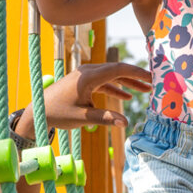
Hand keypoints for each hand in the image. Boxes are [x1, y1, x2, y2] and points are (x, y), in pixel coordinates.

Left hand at [30, 62, 149, 132]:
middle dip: (136, 77)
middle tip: (153, 83)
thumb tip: (125, 123)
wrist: (38, 111)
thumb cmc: (58, 114)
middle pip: (117, 70)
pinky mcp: (82, 82)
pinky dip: (115, 88)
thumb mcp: (83, 118)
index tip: (151, 77)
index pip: (118, 69)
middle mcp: (88, 72)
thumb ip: (105, 118)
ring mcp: (85, 76)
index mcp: (89, 77)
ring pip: (111, 76)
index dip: (137, 72)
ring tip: (144, 90)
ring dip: (127, 82)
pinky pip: (103, 82)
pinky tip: (125, 97)